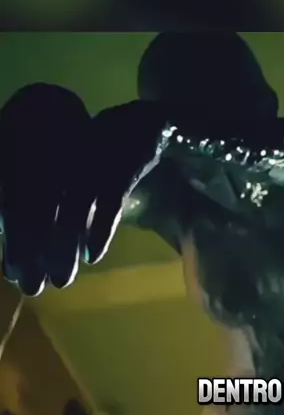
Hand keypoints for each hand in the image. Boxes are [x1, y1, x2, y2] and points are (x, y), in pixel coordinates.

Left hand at [0, 84, 164, 295]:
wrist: (140, 127)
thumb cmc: (93, 156)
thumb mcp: (64, 175)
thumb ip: (40, 205)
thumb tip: (12, 240)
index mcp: (39, 154)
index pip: (16, 200)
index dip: (14, 239)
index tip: (12, 272)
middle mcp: (60, 153)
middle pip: (39, 207)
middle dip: (34, 251)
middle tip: (32, 287)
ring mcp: (92, 157)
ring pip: (72, 208)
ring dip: (63, 247)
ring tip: (61, 280)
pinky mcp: (121, 164)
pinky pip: (109, 200)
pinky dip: (100, 229)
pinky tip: (92, 256)